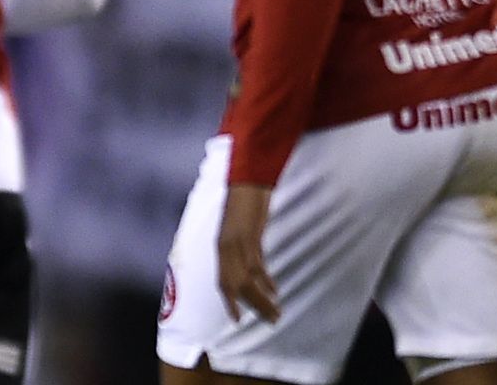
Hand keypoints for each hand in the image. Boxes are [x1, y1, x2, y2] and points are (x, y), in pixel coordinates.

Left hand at [217, 183, 279, 323]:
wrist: (248, 176)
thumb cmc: (244, 198)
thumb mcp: (240, 226)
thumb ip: (243, 245)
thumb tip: (253, 264)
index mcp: (221, 244)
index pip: (222, 280)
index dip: (229, 301)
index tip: (238, 318)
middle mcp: (225, 246)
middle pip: (235, 286)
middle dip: (251, 306)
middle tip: (269, 321)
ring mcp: (236, 242)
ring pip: (246, 280)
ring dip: (261, 300)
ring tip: (275, 314)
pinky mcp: (249, 235)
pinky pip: (256, 265)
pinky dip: (265, 281)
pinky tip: (275, 291)